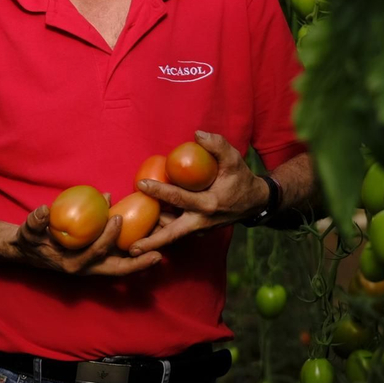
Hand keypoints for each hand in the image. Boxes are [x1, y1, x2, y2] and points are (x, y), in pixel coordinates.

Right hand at [9, 205, 164, 276]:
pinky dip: (133, 251)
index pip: (95, 253)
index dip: (107, 237)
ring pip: (122, 266)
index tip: (116, 217)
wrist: (28, 251)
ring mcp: (95, 267)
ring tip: (161, 247)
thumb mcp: (28, 231)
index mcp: (73, 265)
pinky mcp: (98, 261)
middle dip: (138, 264)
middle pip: (118, 270)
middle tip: (158, 254)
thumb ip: (35, 223)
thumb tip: (44, 211)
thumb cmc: (29, 241)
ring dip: (141, 259)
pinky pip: (119, 258)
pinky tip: (147, 237)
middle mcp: (87, 270)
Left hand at [128, 130, 270, 256]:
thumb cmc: (241, 178)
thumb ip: (217, 145)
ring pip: (171, 235)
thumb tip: (197, 134)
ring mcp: (199, 230)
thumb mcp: (234, 159)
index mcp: (209, 205)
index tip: (140, 184)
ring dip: (153, 236)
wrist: (254, 202)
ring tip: (129, 240)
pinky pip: (176, 232)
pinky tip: (144, 231)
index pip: (179, 198)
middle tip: (132, 248)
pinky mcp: (197, 231)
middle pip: (172, 234)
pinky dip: (161, 232)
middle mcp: (202, 222)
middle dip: (152, 241)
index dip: (159, 190)